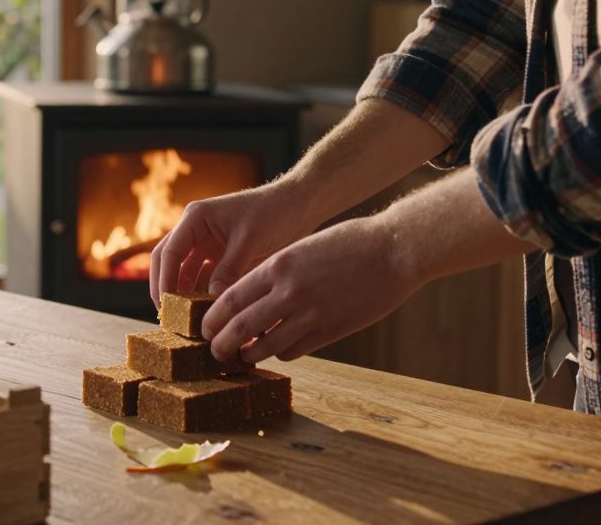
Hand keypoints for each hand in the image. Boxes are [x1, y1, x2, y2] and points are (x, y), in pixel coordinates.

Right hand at [149, 179, 317, 306]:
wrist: (298, 205)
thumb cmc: (273, 212)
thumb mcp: (249, 241)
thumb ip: (228, 270)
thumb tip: (212, 301)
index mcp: (196, 218)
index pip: (169, 252)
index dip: (164, 280)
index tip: (167, 307)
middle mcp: (196, 230)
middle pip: (169, 261)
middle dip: (166, 289)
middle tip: (170, 317)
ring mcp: (208, 243)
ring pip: (185, 272)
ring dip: (184, 294)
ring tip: (188, 320)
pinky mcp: (221, 256)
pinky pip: (205, 277)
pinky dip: (203, 293)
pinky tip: (207, 312)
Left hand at [201, 216, 423, 362]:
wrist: (395, 249)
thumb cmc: (350, 243)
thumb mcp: (303, 248)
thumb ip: (278, 272)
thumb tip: (255, 296)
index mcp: (278, 265)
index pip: (231, 298)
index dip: (213, 318)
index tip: (205, 328)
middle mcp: (289, 290)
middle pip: (240, 326)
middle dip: (221, 344)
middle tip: (214, 352)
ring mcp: (310, 313)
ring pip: (264, 346)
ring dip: (248, 355)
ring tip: (242, 358)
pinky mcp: (331, 329)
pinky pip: (293, 350)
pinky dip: (280, 353)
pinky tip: (279, 350)